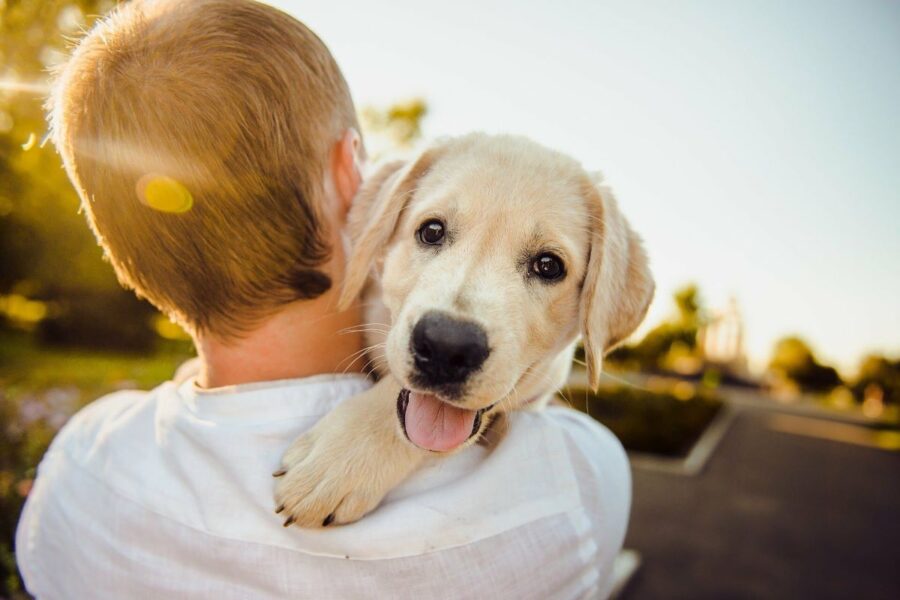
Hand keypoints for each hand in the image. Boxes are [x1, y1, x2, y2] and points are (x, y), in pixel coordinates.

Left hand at [273, 377, 424, 526]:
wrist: (405, 417)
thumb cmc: (363, 415)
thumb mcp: (325, 425)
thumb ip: (302, 448)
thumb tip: (282, 473)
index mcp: (319, 452)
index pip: (289, 487)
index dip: (283, 494)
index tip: (286, 491)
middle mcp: (333, 473)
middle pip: (301, 506)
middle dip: (294, 509)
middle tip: (296, 507)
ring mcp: (354, 487)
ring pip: (321, 516)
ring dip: (313, 517)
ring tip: (315, 511)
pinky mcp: (372, 495)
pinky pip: (347, 517)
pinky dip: (338, 516)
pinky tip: (337, 510)